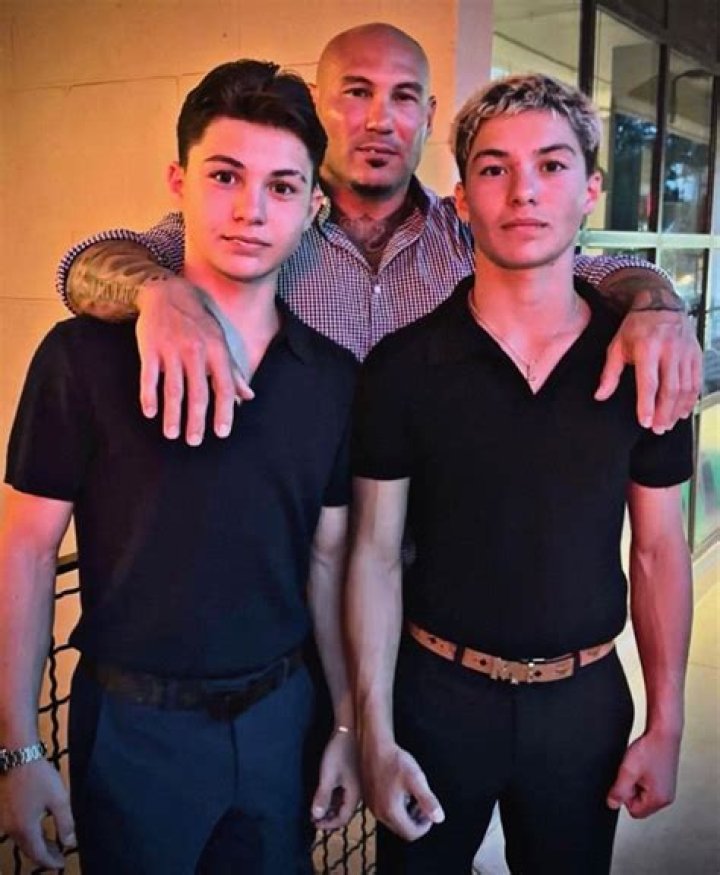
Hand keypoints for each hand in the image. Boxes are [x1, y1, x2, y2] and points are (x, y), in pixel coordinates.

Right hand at [0, 759, 75, 868]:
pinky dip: (30, 836)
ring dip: (37, 845)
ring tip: (52, 845)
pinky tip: (39, 830)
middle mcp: (12, 829)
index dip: (50, 862)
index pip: (38, 854)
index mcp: (25, 829)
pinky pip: (18, 831)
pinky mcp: (5, 811)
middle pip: (28, 850)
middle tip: (58, 857)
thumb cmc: (40, 777)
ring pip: (22, 841)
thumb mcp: (59, 799)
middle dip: (44, 855)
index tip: (61, 865)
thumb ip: (65, 823)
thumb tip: (70, 842)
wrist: (19, 757)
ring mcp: (6, 820)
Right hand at [136, 278, 253, 444]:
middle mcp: (196, 352)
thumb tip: (247, 397)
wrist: (168, 292)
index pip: (224, 387)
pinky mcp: (150, 348)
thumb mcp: (220, 341)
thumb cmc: (199, 321)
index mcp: (216, 351)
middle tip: (195, 441)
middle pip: (198, 393)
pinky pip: (149, 376)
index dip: (224, 411)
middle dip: (196, 420)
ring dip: (172, 414)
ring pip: (173, 388)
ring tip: (172, 434)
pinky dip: (148, 395)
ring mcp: (171, 350)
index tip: (221, 433)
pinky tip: (150, 412)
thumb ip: (233, 371)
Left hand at [311, 729, 360, 829]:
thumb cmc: (339, 752)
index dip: (328, 825)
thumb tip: (316, 816)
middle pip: (343, 812)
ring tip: (316, 808)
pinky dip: (333, 798)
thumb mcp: (328, 776)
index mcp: (354, 794)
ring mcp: (355, 784)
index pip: (343, 819)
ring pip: (342, 803)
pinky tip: (324, 795)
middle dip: (328, 818)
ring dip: (330, 808)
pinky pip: (343, 793)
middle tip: (313, 818)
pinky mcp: (352, 776)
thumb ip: (322, 797)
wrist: (348, 729)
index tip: (314, 824)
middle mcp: (358, 792)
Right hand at [361, 742, 443, 840]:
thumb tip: (439, 818)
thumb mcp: (416, 779)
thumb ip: (428, 800)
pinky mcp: (368, 798)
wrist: (374, 746)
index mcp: (391, 811)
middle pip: (402, 830)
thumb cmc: (395, 760)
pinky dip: (395, 807)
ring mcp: (372, 806)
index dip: (425, 826)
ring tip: (412, 795)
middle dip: (415, 820)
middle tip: (422, 803)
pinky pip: (385, 811)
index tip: (429, 811)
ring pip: (393, 821)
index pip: (411, 834)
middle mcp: (379, 813)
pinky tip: (400, 790)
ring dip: (406, 814)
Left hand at [595, 310, 700, 432]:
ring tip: (668, 424)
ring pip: (686, 387)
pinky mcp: (696, 354)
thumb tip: (600, 396)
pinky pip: (696, 381)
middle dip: (664, 412)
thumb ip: (610, 373)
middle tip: (658, 429)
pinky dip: (691, 399)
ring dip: (678, 409)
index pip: (649, 382)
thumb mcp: (617, 345)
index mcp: (647, 347)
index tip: (645, 422)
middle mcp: (670, 349)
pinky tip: (683, 411)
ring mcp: (686, 351)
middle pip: (670, 388)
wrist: (660, 303)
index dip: (647, 404)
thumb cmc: (635, 326)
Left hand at [606, 730, 681, 817]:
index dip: (625, 795)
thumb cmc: (650, 748)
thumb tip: (612, 804)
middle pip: (639, 804)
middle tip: (634, 771)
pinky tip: (645, 765)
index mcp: (659, 799)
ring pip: (643, 795)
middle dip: (632, 789)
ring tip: (640, 766)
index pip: (634, 811)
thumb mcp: (628, 770)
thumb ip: (619, 790)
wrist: (664, 732)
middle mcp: (667, 798)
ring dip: (637, 782)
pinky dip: (643, 777)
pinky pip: (649, 787)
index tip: (627, 779)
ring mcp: (668, 790)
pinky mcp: (666, 781)